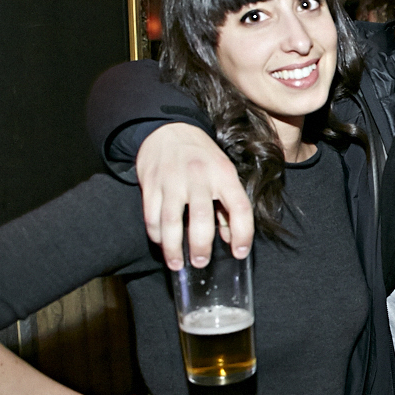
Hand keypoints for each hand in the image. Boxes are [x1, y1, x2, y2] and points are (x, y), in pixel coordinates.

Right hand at [135, 123, 252, 268]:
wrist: (168, 130)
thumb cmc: (202, 157)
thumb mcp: (224, 173)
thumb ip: (228, 206)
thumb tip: (231, 240)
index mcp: (224, 174)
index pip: (240, 208)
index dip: (243, 234)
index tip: (240, 253)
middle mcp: (199, 177)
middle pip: (201, 218)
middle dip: (201, 246)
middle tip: (201, 262)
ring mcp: (172, 180)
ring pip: (170, 221)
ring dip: (173, 248)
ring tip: (177, 264)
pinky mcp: (151, 184)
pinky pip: (151, 216)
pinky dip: (156, 234)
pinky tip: (161, 243)